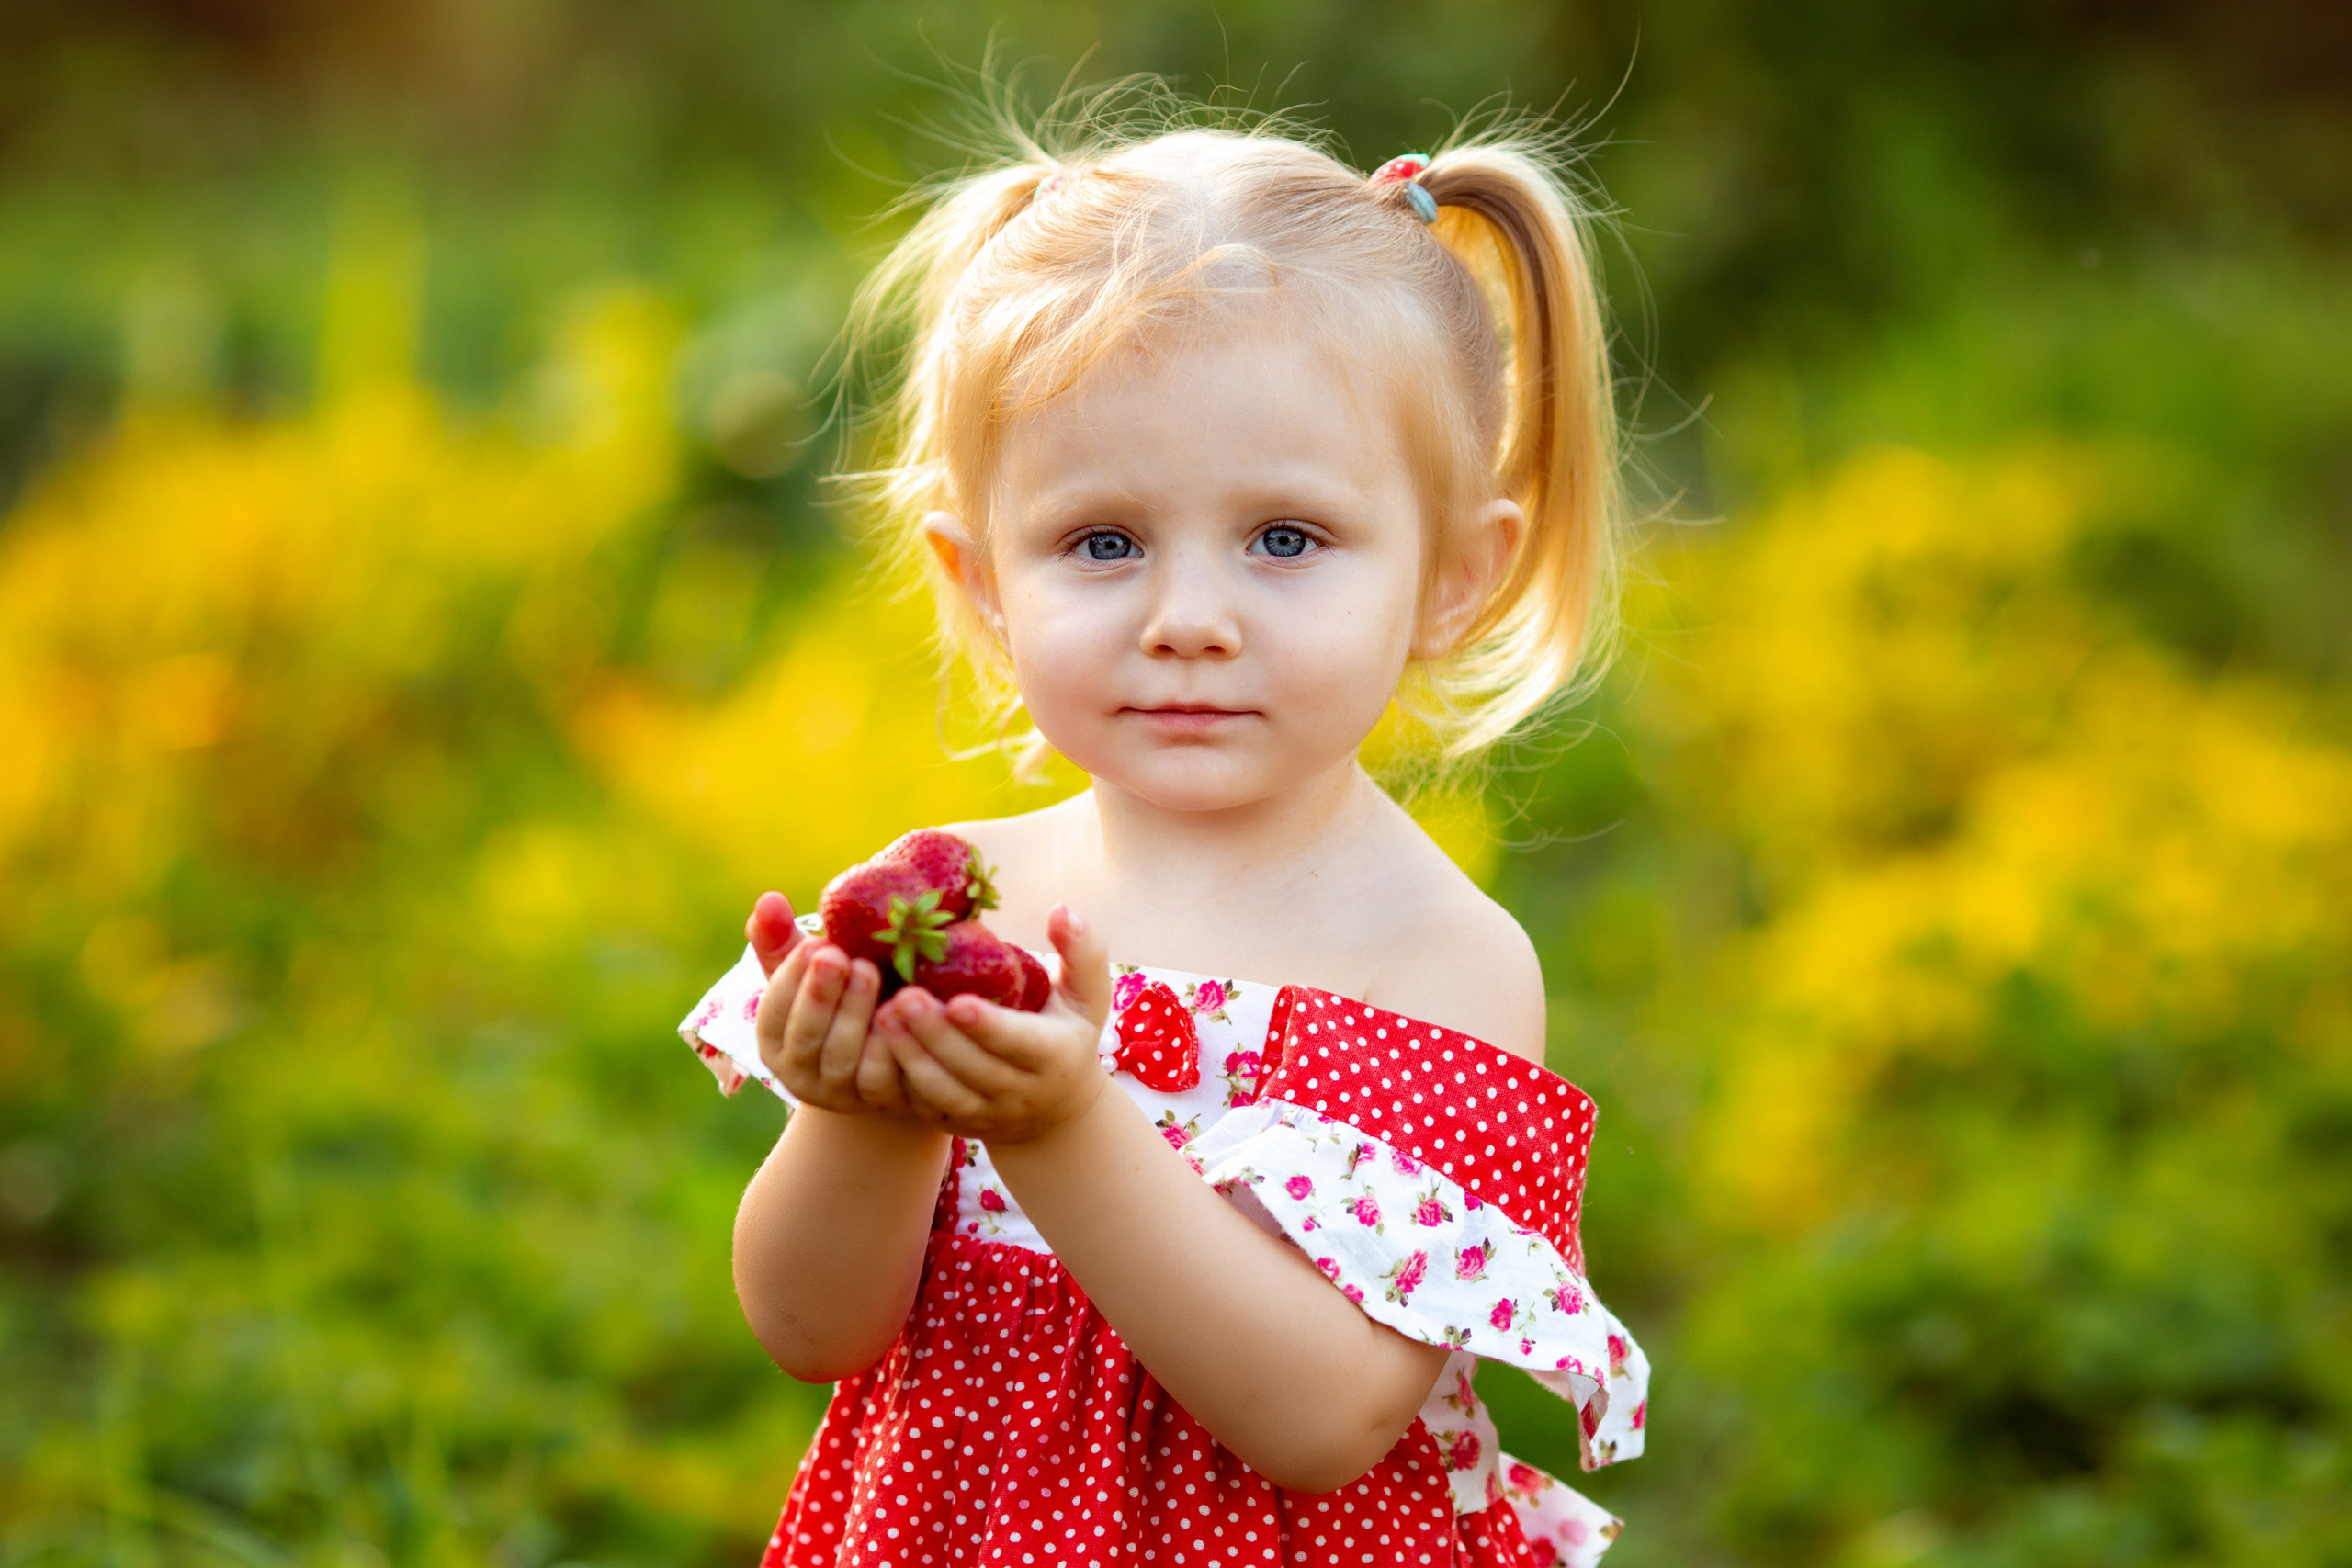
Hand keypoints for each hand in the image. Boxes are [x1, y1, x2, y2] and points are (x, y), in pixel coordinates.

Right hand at [747, 892, 911, 1115]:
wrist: (884, 1043)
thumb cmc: (838, 993)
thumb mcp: (807, 968)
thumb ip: (781, 937)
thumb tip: (768, 899)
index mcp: (774, 1040)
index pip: (773, 1013)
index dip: (791, 980)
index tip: (812, 944)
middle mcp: (800, 1074)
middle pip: (806, 1038)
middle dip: (821, 995)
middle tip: (841, 955)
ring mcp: (840, 1092)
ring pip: (843, 1058)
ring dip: (856, 1013)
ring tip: (871, 970)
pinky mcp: (879, 1098)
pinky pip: (884, 1076)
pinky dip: (892, 1043)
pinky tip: (904, 1006)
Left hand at [875, 904, 1113, 1143]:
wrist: (1057, 1110)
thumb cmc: (1069, 1033)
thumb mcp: (1088, 996)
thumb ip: (1082, 952)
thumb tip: (1063, 910)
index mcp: (1054, 1056)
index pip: (1019, 1043)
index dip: (988, 1026)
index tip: (957, 1000)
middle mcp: (1021, 1092)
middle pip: (973, 1069)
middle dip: (936, 1035)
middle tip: (902, 996)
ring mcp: (986, 1113)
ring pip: (944, 1092)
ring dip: (911, 1057)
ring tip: (883, 1015)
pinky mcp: (956, 1123)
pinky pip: (924, 1106)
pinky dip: (899, 1078)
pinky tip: (874, 1043)